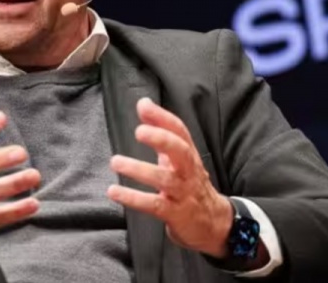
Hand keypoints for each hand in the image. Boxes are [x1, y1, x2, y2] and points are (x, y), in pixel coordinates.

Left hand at [107, 97, 232, 257]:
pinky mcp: (175, 214)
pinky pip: (153, 205)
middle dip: (161, 140)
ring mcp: (183, 193)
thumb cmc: (190, 184)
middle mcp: (188, 171)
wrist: (213, 223)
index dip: (162, 117)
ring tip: (115, 161)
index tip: (144, 106)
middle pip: (181, 151)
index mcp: (188, 155)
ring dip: (139, 170)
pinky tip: (114, 191)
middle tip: (139, 131)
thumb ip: (160, 131)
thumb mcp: (179, 157)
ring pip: (165, 179)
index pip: (179, 131)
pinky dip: (133, 198)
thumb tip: (144, 104)